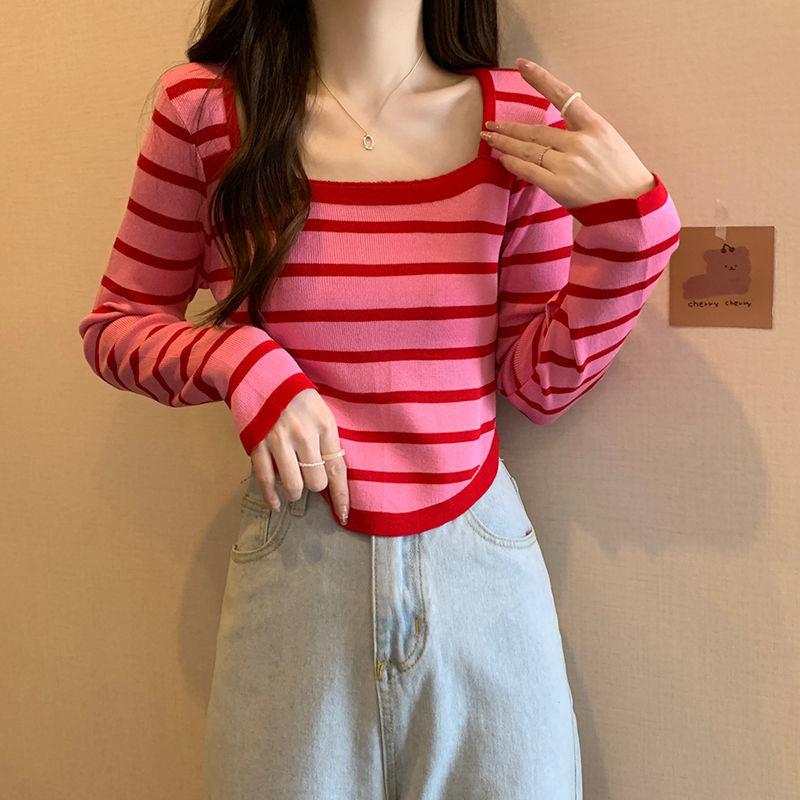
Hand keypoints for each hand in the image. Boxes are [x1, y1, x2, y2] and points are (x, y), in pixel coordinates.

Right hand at [250, 388, 349, 524]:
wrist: (259, 372)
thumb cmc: (295, 394)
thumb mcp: (320, 410)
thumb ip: (326, 439)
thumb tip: (330, 472)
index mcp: (324, 425)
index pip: (337, 468)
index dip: (341, 495)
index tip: (344, 515)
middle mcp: (304, 435)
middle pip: (316, 482)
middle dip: (314, 485)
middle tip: (309, 476)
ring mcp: (278, 441)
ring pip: (293, 485)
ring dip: (295, 492)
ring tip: (294, 487)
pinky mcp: (257, 444)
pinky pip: (266, 480)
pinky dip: (271, 496)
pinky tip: (276, 504)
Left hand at [479, 57, 656, 207]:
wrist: (631, 206)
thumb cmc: (620, 173)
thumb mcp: (608, 141)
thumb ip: (581, 131)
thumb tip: (550, 131)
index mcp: (595, 126)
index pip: (563, 95)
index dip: (540, 79)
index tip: (521, 65)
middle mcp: (580, 142)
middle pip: (536, 131)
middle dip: (509, 128)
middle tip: (490, 125)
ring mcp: (569, 165)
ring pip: (528, 150)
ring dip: (505, 144)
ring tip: (490, 140)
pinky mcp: (560, 186)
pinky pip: (529, 171)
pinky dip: (513, 164)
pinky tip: (502, 159)